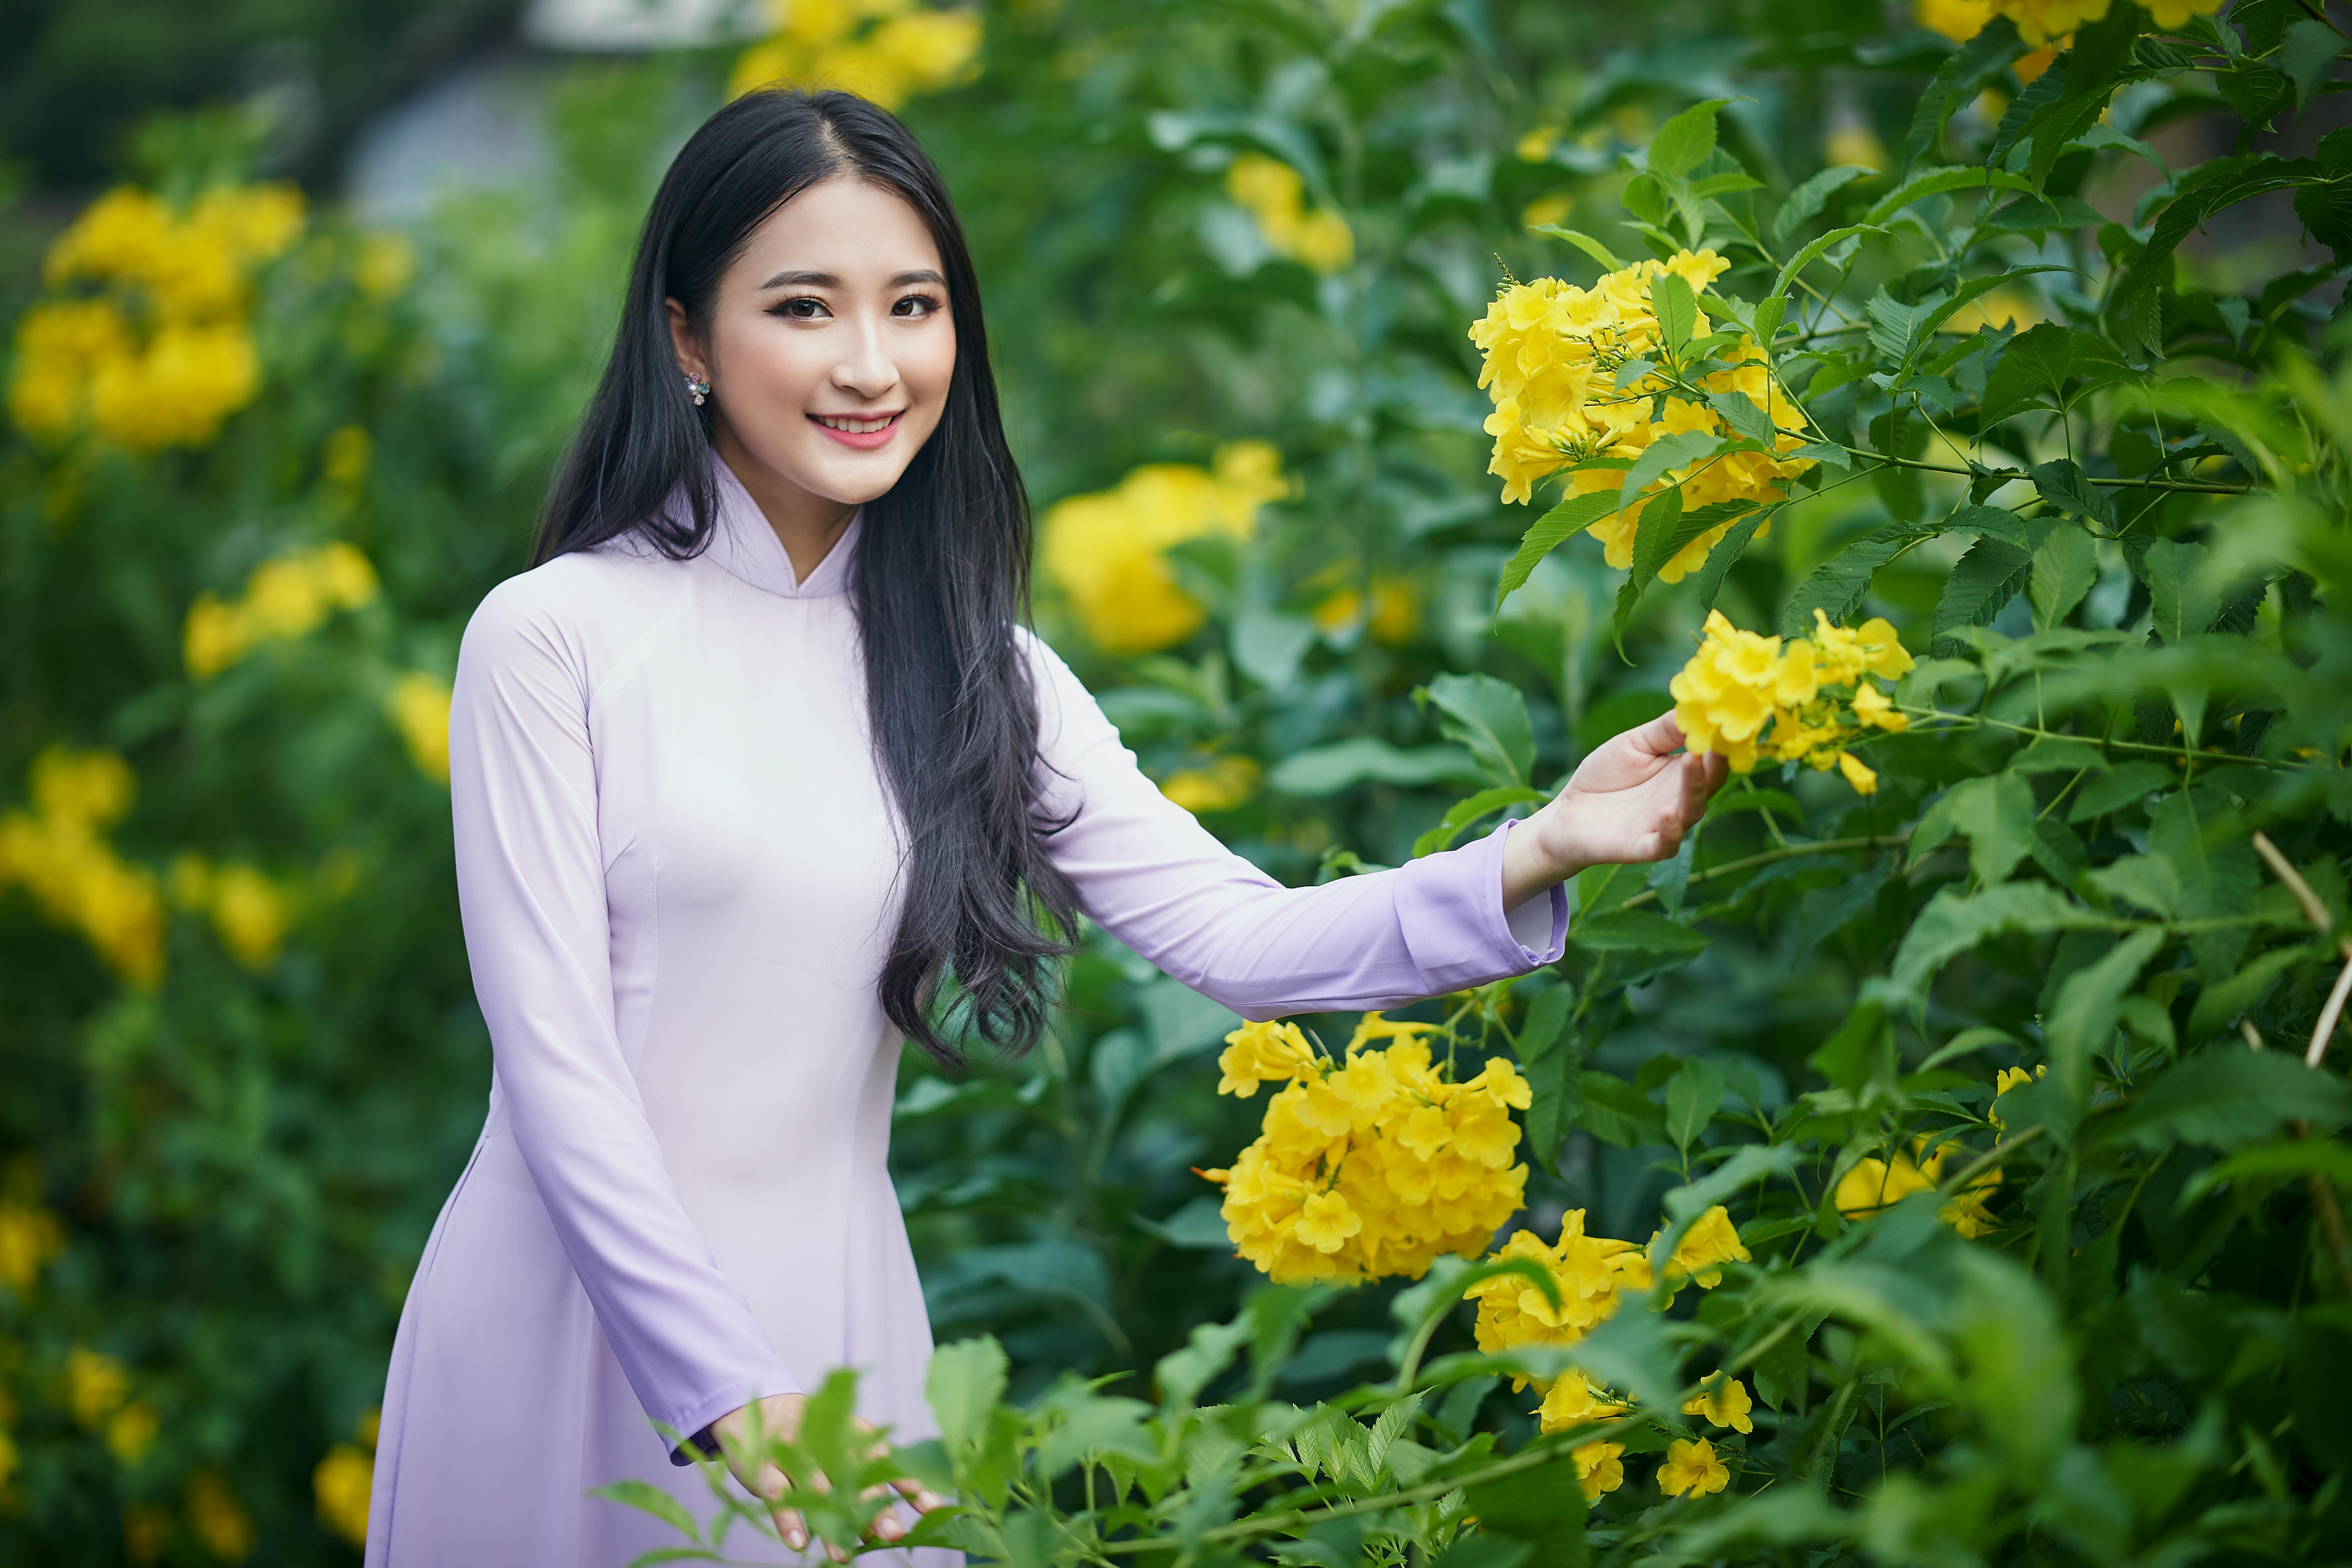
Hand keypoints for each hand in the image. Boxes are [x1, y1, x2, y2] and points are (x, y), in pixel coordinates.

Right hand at [709, 1393, 942, 1560]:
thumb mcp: (845, 1450)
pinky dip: (788, 1518)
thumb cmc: (815, 1440)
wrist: (763, 1408)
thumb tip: (900, 1524)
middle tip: (892, 1535)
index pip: (885, 1459)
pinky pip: (777, 1493)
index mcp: (852, 1433)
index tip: (930, 1506)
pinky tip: (800, 1543)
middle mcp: (827, 1440)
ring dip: (830, 1522)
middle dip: (874, 1507)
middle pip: (854, 1476)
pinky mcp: (766, 1466)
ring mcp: (796, 1452)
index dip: (907, 1481)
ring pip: (817, 1487)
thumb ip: (871, 1481)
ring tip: (843, 1555)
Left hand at [1501, 712, 1726, 908]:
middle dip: (1714, 762)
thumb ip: (1664, 731)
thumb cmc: (1604, 776)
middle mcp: (1680, 799)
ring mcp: (1664, 825)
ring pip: (1691, 811)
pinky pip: (1665, 843)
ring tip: (1691, 763)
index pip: (1712, 757)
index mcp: (1682, 773)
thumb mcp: (1634, 745)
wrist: (1567, 814)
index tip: (1729, 718)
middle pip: (1709, 783)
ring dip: (1694, 788)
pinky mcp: (1643, 847)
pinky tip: (1669, 813)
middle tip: (1715, 740)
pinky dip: (1670, 831)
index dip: (1722, 740)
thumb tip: (1695, 706)